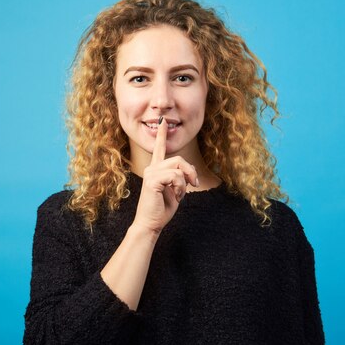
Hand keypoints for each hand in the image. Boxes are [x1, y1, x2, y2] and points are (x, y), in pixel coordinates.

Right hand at [132, 117, 197, 234]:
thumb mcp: (176, 190)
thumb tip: (190, 172)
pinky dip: (180, 187)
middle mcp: (152, 168)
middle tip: (194, 185)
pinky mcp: (152, 180)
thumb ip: (181, 177)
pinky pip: (175, 176)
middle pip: (178, 159)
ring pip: (178, 167)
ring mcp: (150, 173)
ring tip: (179, 194)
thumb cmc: (161, 209)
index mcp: (156, 169)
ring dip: (185, 183)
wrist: (151, 223)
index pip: (159, 149)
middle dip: (190, 172)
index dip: (161, 135)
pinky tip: (175, 196)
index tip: (162, 121)